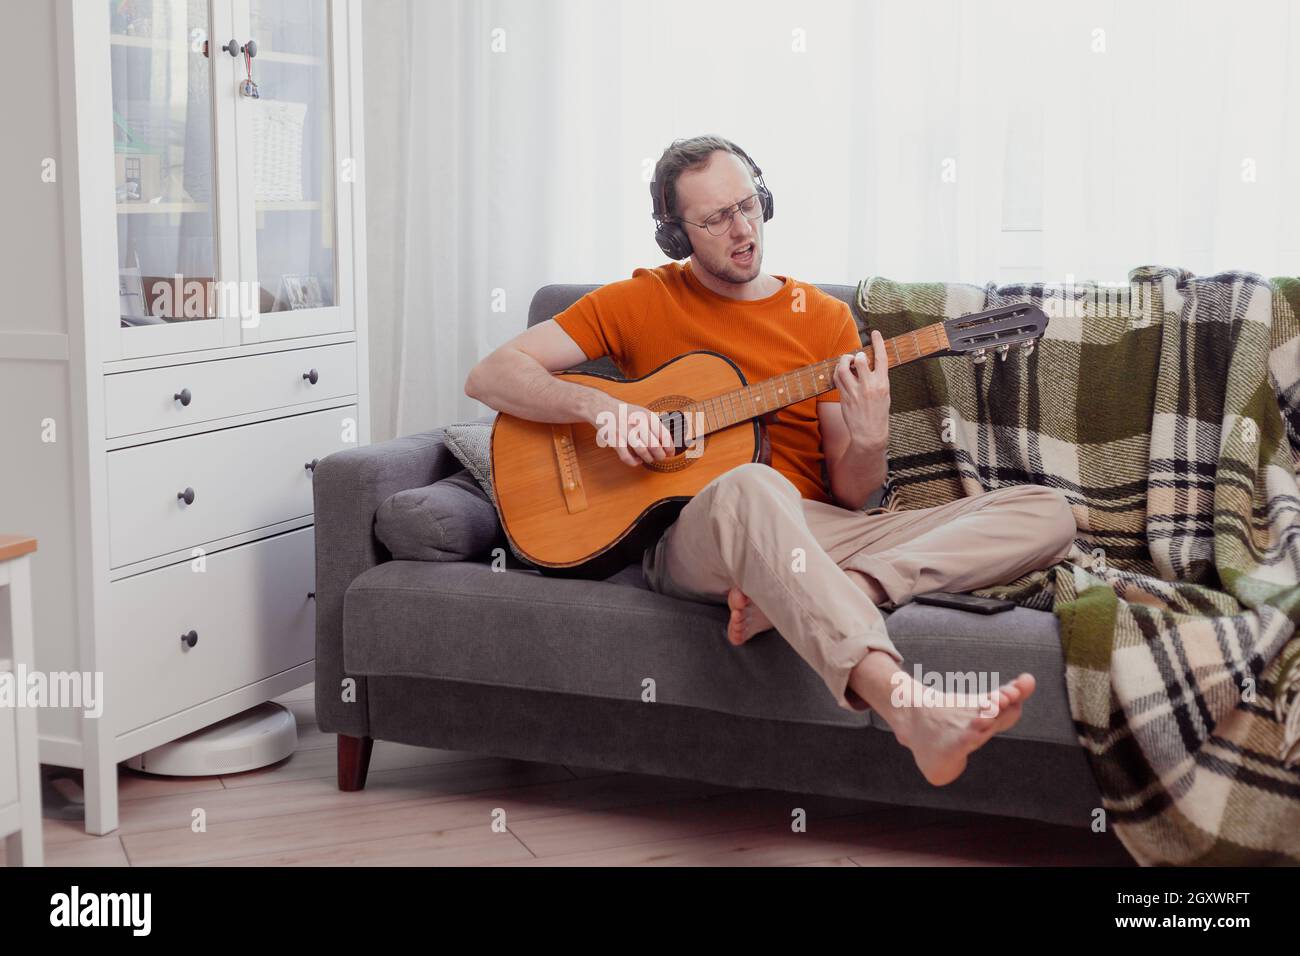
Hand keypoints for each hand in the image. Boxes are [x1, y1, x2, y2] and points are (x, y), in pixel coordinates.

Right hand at [592, 397, 676, 466]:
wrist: (603, 408)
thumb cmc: (625, 412)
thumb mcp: (642, 412)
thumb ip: (654, 425)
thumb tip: (667, 442)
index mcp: (647, 416)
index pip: (664, 435)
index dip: (670, 447)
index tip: (671, 453)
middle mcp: (637, 423)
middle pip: (655, 446)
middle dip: (660, 455)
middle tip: (661, 457)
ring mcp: (625, 432)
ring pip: (643, 452)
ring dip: (649, 459)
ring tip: (649, 458)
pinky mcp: (614, 440)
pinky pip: (627, 457)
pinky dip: (634, 462)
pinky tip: (637, 460)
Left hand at [833, 330, 889, 449]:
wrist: (870, 433)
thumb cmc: (878, 413)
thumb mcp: (885, 394)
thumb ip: (878, 378)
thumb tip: (869, 363)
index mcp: (883, 384)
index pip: (882, 358)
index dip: (878, 343)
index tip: (875, 333)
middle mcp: (869, 386)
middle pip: (860, 361)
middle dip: (856, 355)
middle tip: (855, 356)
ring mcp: (855, 392)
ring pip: (844, 369)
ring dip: (843, 361)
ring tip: (845, 361)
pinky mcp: (844, 397)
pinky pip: (837, 379)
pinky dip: (837, 372)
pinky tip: (840, 372)